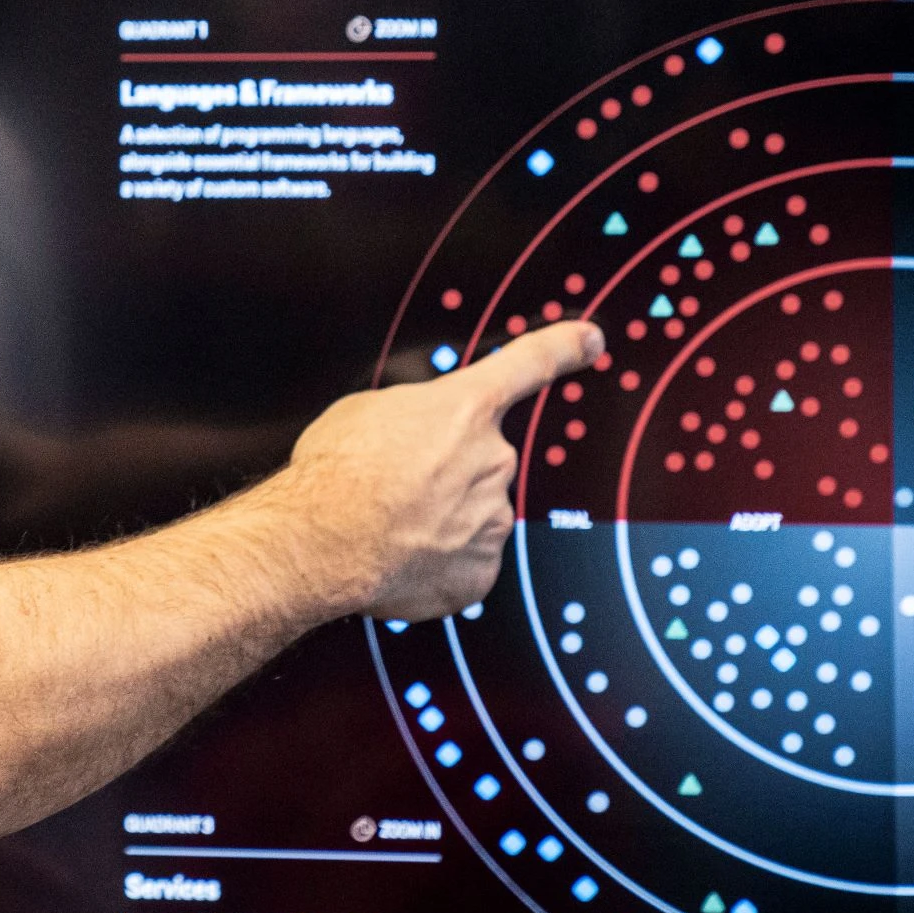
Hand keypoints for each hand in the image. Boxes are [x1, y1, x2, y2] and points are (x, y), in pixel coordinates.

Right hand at [267, 320, 604, 621]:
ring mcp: (493, 518)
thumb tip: (411, 432)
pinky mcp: (481, 571)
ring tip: (389, 524)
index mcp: (465, 408)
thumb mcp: (362, 411)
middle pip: (482, 458)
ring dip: (441, 517)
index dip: (564, 347)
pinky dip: (439, 561)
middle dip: (447, 470)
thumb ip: (409, 413)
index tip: (589, 341)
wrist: (324, 543)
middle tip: (395, 484)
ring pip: (476, 512)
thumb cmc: (336, 474)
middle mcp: (493, 459)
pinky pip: (468, 561)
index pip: (529, 364)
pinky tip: (402, 556)